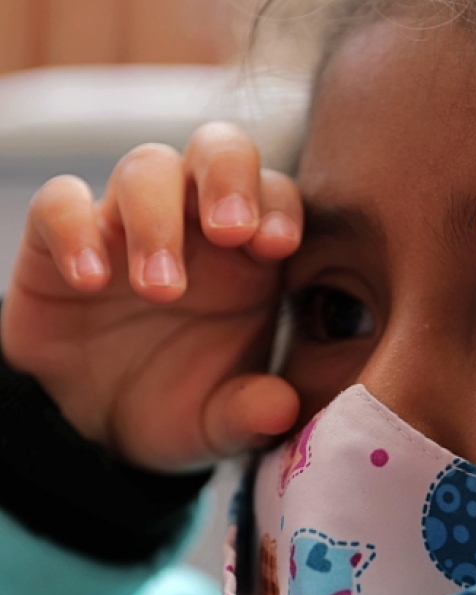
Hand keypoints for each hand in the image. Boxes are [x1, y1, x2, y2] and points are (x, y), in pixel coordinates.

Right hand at [1, 123, 302, 471]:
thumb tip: (280, 411)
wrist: (96, 427)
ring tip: (161, 288)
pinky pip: (60, 203)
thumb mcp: (220, 422)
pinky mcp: (58, 240)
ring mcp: (128, 223)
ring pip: (146, 167)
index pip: (278, 196)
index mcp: (252, 252)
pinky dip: (74, 228)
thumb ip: (250, 412)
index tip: (279, 246)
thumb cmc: (179, 402)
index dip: (281, 208)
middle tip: (230, 231)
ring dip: (155, 217)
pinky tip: (91, 281)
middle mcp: (195, 222)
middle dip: (227, 176)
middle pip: (218, 149)